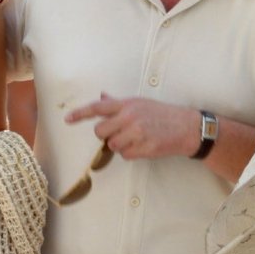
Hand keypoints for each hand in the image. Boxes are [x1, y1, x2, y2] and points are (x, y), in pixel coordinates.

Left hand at [65, 93, 199, 159]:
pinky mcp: (144, 147)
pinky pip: (125, 155)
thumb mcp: (140, 103)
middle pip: (100, 131)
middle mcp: (130, 117)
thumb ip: (118, 103)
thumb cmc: (162, 114)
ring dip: (120, 145)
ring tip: (136, 139)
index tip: (67, 119)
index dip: (80, 114)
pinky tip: (143, 146)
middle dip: (106, 135)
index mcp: (128, 104)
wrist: (187, 127)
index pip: (98, 108)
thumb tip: (102, 98)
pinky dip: (131, 153)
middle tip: (120, 133)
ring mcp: (137, 133)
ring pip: (112, 145)